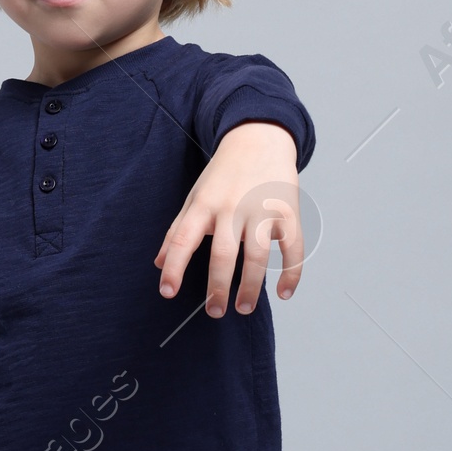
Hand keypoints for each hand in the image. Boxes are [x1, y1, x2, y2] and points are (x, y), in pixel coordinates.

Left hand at [154, 120, 303, 313]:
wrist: (259, 138)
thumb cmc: (224, 174)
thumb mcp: (195, 197)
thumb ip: (177, 231)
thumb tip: (159, 263)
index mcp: (204, 205)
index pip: (184, 239)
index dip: (174, 267)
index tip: (167, 292)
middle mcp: (232, 208)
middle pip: (223, 254)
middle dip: (218, 287)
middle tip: (214, 311)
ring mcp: (262, 210)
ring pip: (258, 256)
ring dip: (251, 287)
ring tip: (244, 308)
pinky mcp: (288, 212)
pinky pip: (292, 248)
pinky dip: (291, 274)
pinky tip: (283, 293)